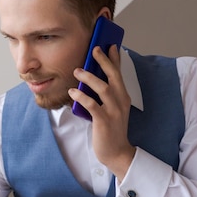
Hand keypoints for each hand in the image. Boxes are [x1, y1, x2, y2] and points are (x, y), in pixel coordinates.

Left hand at [69, 45, 135, 180]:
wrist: (116, 152)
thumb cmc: (110, 129)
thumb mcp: (111, 108)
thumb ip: (104, 94)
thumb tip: (92, 78)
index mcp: (123, 96)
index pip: (120, 73)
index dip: (115, 58)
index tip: (110, 44)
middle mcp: (121, 101)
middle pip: (114, 76)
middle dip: (104, 61)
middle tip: (94, 49)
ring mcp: (114, 111)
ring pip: (103, 88)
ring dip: (89, 77)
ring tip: (76, 70)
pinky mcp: (104, 121)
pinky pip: (92, 105)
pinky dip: (81, 96)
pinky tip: (72, 92)